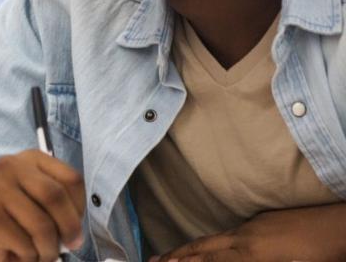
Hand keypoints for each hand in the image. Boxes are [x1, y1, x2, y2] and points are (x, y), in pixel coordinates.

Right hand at [0, 150, 85, 261]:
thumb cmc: (22, 222)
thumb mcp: (48, 205)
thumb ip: (65, 206)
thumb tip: (74, 233)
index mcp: (31, 158)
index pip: (72, 179)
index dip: (79, 208)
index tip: (74, 225)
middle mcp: (9, 167)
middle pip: (55, 196)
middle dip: (68, 228)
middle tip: (68, 245)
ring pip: (42, 225)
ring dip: (48, 249)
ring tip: (40, 250)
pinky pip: (26, 244)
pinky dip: (30, 257)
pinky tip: (20, 252)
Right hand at [150, 203, 345, 261]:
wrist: (345, 224)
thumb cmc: (324, 255)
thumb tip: (217, 261)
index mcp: (252, 255)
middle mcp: (246, 238)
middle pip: (202, 249)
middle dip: (175, 257)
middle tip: (152, 261)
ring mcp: (254, 226)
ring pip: (212, 239)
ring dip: (187, 249)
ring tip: (168, 256)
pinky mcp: (263, 220)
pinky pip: (226, 234)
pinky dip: (207, 242)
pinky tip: (204, 246)